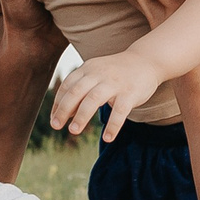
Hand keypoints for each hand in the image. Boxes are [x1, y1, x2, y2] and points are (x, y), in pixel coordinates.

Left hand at [50, 50, 167, 140]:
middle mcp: (99, 74)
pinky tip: (107, 138)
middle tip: (56, 126)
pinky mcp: (130, 93)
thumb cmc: (116, 72)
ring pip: (94, 99)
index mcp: (88, 69)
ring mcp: (115, 83)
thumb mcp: (95, 74)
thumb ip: (80, 90)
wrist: (146, 60)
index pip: (67, 85)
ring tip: (74, 131)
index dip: (58, 103)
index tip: (53, 119)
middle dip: (64, 110)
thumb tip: (63, 113)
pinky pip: (120, 111)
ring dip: (82, 116)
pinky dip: (113, 125)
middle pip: (77, 92)